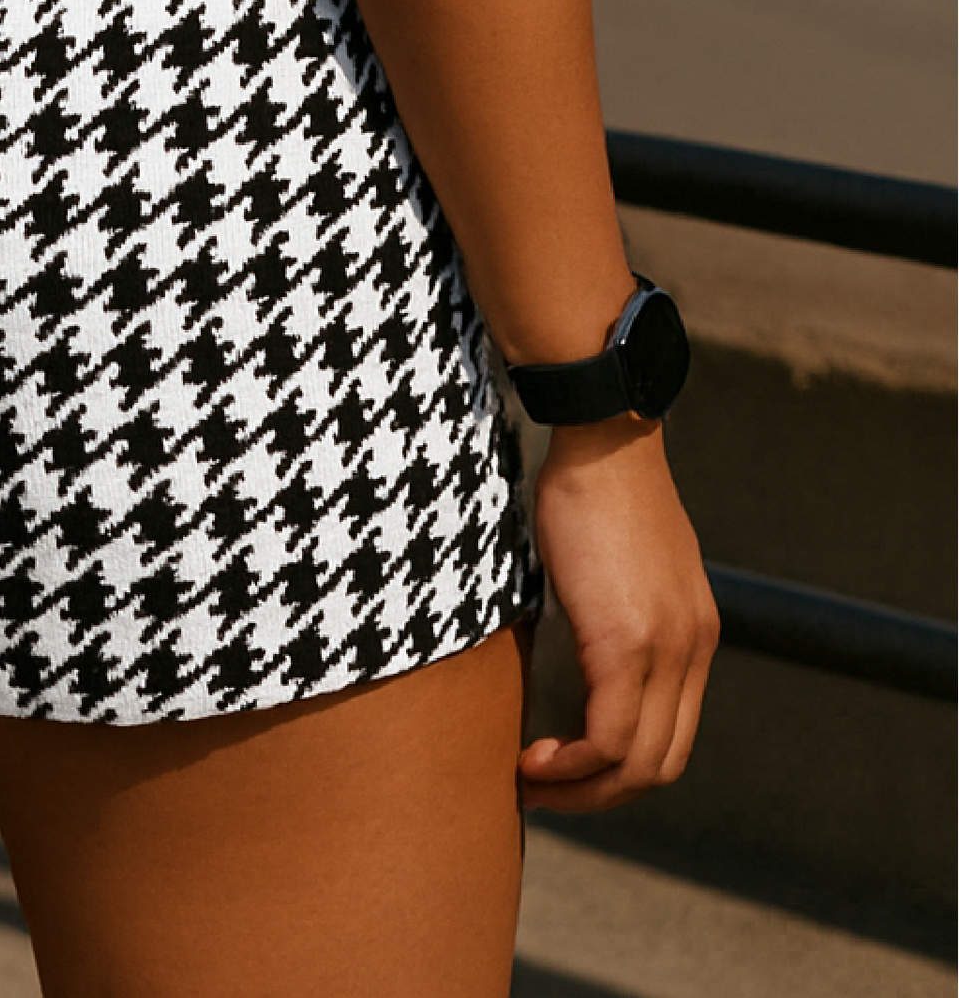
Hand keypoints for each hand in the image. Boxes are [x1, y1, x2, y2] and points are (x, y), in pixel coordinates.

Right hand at [519, 417, 718, 812]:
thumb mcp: (623, 562)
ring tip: (533, 782)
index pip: (673, 737)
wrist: (604, 433)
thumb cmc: (595, 484)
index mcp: (694, 635)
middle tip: (546, 790)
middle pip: (662, 764)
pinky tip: (534, 758)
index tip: (570, 769)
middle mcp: (692, 650)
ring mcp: (666, 649)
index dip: (621, 770)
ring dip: (584, 790)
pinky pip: (608, 736)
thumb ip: (620, 609)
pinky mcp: (627, 641)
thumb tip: (584, 643)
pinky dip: (573, 764)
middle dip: (601, 795)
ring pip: (638, 763)